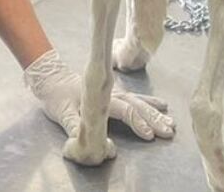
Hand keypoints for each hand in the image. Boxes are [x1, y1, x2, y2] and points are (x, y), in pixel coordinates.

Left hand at [23, 49, 174, 140]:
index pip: (123, 110)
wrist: (52, 77)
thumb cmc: (56, 95)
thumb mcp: (62, 112)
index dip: (136, 123)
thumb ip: (75, 127)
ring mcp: (113, 92)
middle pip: (136, 106)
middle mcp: (110, 93)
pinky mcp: (113, 93)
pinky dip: (149, 101)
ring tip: (171, 123)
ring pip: (138, 102)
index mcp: (100, 97)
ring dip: (155, 112)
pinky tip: (162, 105)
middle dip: (153, 119)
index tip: (149, 135)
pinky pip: (135, 97)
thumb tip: (90, 145)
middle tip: (169, 131)